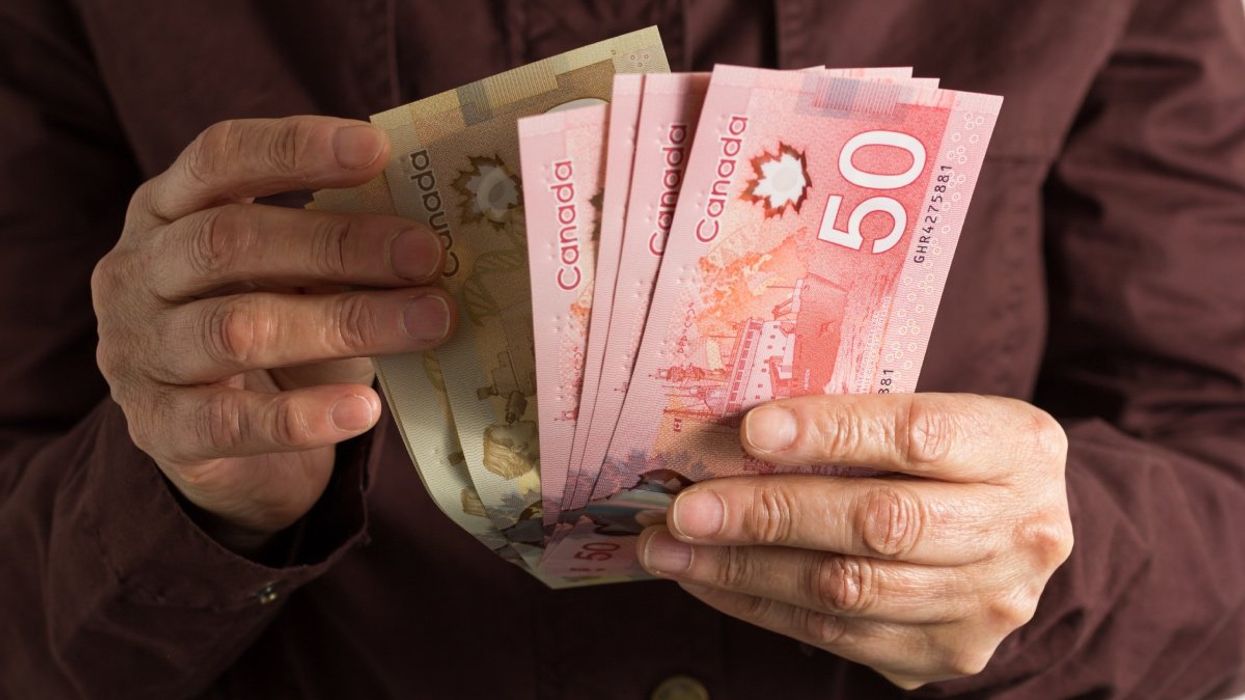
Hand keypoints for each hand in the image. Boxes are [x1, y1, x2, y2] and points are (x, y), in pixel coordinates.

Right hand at [92, 116, 453, 551]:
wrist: (215, 446)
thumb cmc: (268, 330)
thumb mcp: (292, 276)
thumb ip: (336, 245)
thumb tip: (431, 232)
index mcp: (167, 210)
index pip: (218, 158)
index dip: (294, 148)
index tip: (378, 149)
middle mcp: (137, 273)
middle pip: (228, 242)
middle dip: (339, 244)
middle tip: (427, 254)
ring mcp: (140, 353)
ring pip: (234, 329)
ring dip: (343, 322)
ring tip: (429, 322)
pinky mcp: (159, 431)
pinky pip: (232, 422)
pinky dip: (304, 416)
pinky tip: (365, 409)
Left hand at [637, 393, 1072, 688]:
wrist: (1019, 533)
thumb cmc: (952, 457)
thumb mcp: (936, 415)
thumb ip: (859, 417)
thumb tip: (733, 430)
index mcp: (1019, 447)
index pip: (917, 436)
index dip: (831, 433)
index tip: (751, 430)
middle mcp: (1021, 531)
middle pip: (880, 524)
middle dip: (769, 513)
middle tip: (686, 507)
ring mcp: (988, 604)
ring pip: (848, 589)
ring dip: (744, 569)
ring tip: (670, 548)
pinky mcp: (947, 654)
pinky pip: (835, 635)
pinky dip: (759, 605)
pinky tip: (706, 580)